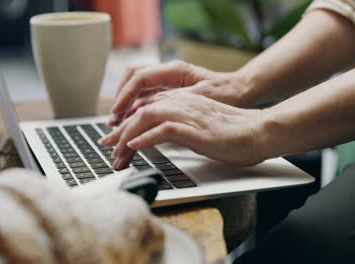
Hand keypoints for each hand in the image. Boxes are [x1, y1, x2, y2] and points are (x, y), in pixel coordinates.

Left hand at [99, 92, 266, 168]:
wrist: (258, 132)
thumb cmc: (234, 133)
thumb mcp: (200, 127)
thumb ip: (181, 127)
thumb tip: (163, 136)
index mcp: (183, 101)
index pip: (146, 107)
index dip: (126, 122)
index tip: (115, 138)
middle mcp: (182, 103)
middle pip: (140, 111)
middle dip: (119, 131)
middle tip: (108, 148)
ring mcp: (188, 114)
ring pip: (146, 117)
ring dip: (127, 137)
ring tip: (118, 154)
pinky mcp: (195, 129)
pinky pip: (163, 129)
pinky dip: (145, 138)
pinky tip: (135, 147)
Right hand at [108, 60, 250, 125]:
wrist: (241, 90)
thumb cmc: (226, 93)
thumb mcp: (201, 98)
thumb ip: (175, 101)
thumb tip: (150, 109)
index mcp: (175, 70)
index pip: (139, 78)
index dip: (125, 96)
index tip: (117, 114)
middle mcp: (168, 72)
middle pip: (133, 79)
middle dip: (120, 99)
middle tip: (113, 121)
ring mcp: (169, 80)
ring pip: (138, 87)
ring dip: (126, 104)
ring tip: (118, 123)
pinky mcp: (171, 89)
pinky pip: (147, 95)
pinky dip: (136, 107)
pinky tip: (132, 121)